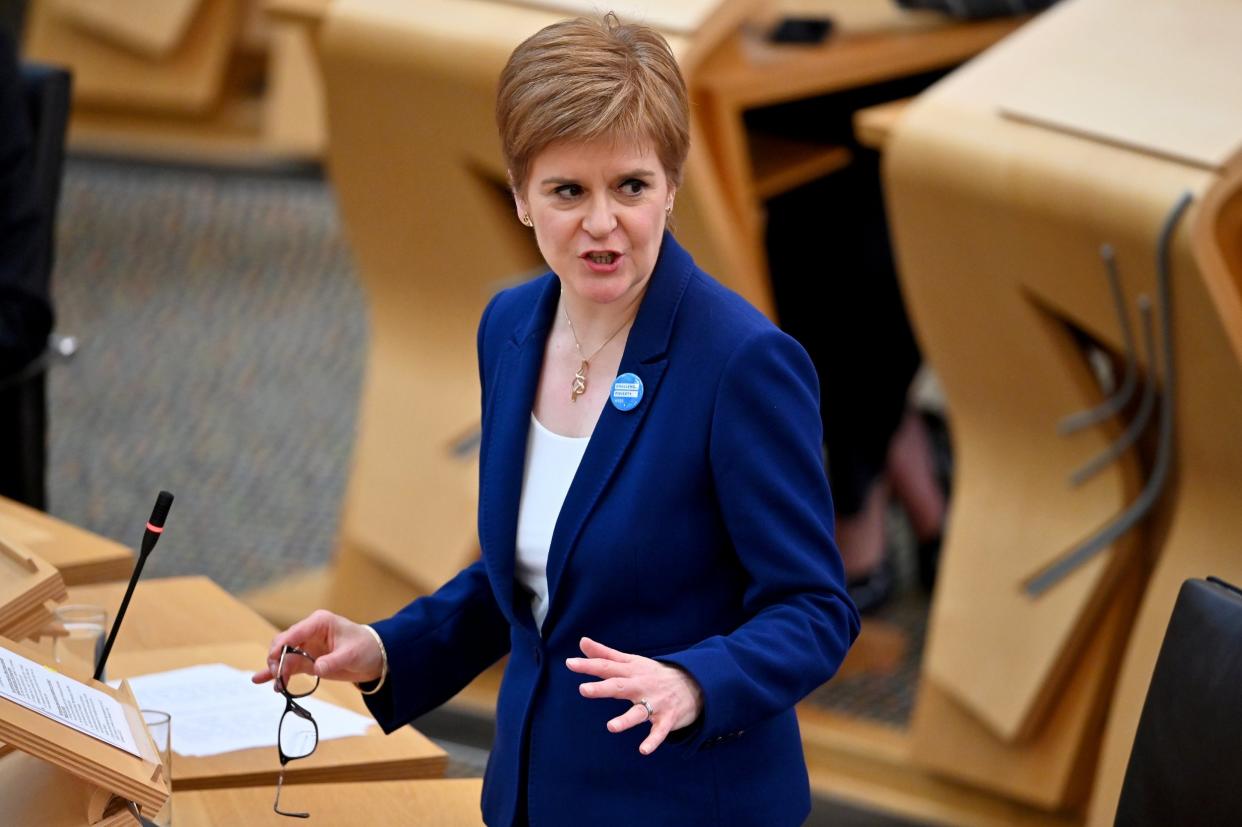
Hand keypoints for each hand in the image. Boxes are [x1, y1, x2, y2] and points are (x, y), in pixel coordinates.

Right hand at [251, 609, 382, 688]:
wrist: (376, 658)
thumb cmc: (366, 649)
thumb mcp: (351, 655)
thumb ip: (333, 661)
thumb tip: (316, 668)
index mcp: (319, 622)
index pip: (293, 632)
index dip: (281, 647)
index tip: (277, 665)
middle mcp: (309, 632)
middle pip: (283, 644)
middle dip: (276, 660)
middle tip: (278, 678)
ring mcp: (306, 646)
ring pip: (283, 657)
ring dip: (276, 670)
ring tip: (277, 686)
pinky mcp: (307, 660)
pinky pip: (288, 666)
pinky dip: (278, 673)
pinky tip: (262, 680)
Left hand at [566, 637, 702, 754]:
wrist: (694, 683)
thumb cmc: (654, 674)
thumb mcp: (631, 661)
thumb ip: (605, 654)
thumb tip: (581, 642)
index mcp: (631, 671)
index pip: (607, 667)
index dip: (588, 665)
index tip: (570, 663)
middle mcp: (641, 685)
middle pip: (620, 687)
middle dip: (603, 688)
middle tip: (583, 689)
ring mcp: (655, 703)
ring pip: (639, 712)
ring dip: (626, 719)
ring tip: (611, 727)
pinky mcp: (667, 719)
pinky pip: (659, 732)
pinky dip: (653, 741)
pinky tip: (643, 750)